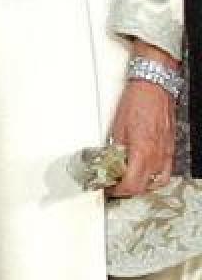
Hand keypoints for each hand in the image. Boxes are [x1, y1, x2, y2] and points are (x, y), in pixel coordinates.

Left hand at [108, 41, 178, 198]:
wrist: (154, 88)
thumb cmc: (136, 102)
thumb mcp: (118, 127)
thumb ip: (116, 149)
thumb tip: (110, 162)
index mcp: (142, 152)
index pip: (131, 184)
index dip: (117, 191)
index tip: (108, 188)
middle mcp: (157, 157)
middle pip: (143, 187)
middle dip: (127, 190)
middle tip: (114, 186)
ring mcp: (166, 154)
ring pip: (156, 183)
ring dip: (141, 186)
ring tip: (128, 180)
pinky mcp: (170, 150)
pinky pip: (164, 173)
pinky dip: (154, 178)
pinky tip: (144, 172)